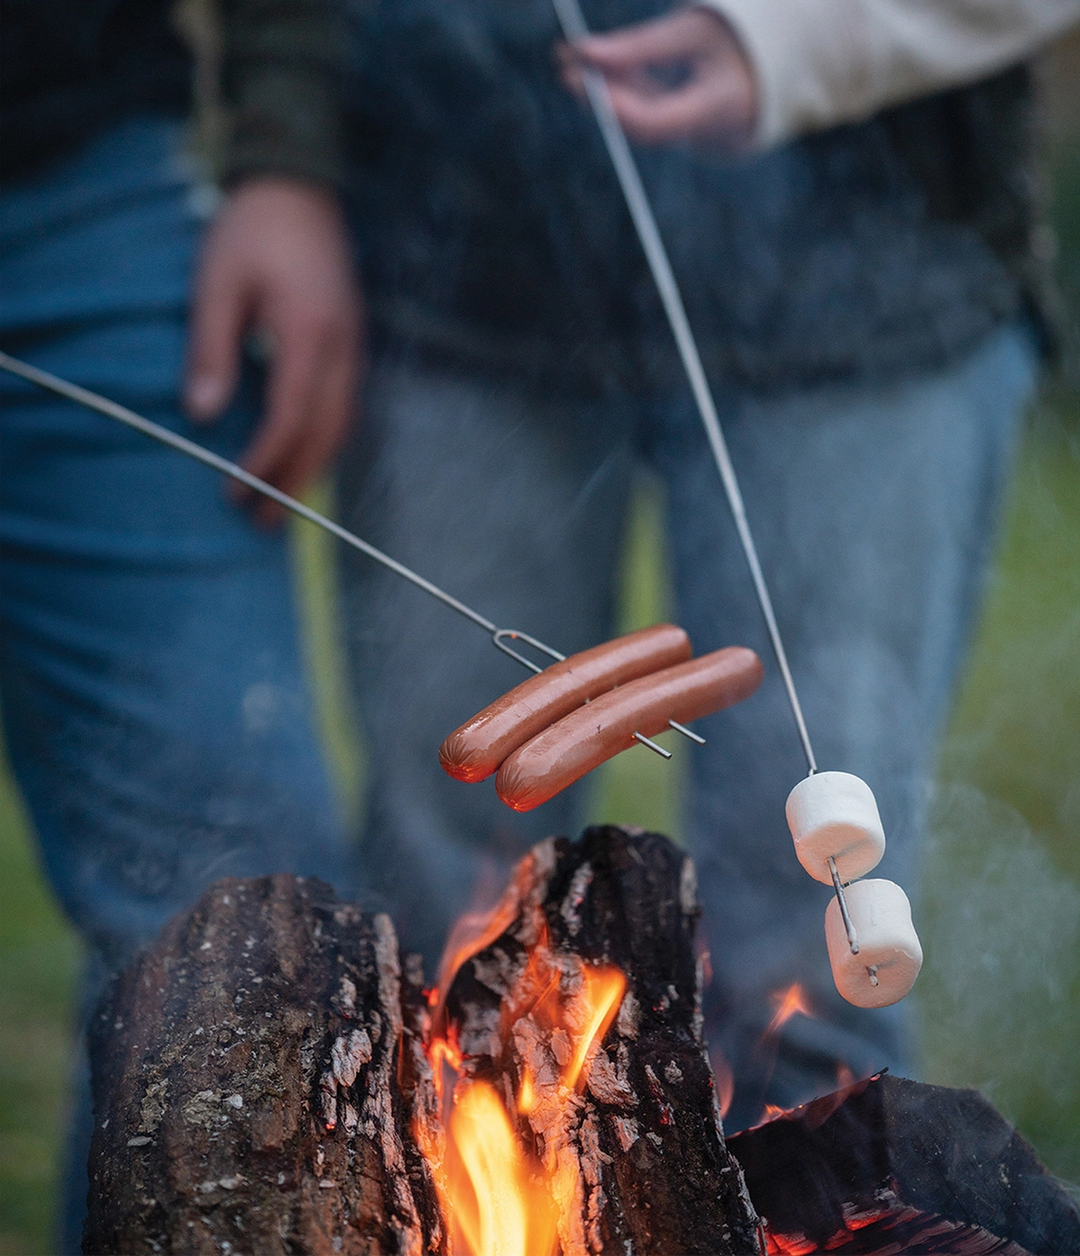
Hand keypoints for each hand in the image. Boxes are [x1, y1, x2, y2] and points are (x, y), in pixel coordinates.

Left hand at [185, 177, 363, 524]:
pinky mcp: (353, 345)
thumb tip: (202, 413)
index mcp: (310, 333)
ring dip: (313, 468)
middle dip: (295, 482)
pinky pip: (347, 409)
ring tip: (283, 502)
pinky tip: (304, 457)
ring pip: (343, 427)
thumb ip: (210, 348)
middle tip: (264, 523)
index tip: (238, 489)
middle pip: (326, 434)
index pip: (291, 416)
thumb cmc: (252, 230)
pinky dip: (325, 442)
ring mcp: (355, 348)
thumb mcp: (217, 282)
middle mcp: (343, 350)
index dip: (266, 459)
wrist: (299, 185)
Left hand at [560, 7, 756, 148]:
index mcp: (717, 108)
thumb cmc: (733, 43)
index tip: (584, 72)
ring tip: (567, 56)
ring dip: (600, 87)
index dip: (617, 104)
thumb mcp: (693, 31)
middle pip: (637, 123)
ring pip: (634, 116)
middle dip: (598, 92)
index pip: (655, 121)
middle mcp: (699, 132)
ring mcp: (685, 133)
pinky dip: (614, 86)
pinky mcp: (674, 125)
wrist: (761, 72)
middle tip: (564, 60)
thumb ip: (641, 46)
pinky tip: (589, 62)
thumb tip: (585, 52)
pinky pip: (638, 109)